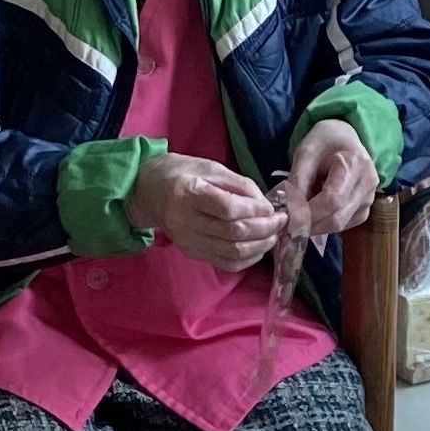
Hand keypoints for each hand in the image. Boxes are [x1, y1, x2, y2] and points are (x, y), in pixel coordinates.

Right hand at [130, 152, 283, 269]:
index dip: (256, 211)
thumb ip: (240, 185)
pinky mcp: (193, 253)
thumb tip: (266, 206)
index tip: (272, 207)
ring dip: (260, 246)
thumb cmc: (181, 173)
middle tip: (281, 222)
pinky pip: (226, 263)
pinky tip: (259, 247)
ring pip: (233, 253)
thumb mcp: (210, 167)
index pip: (229, 209)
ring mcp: (189, 241)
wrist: (149, 192)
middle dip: (265, 230)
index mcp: (188, 193)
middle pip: (234, 234)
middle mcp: (186, 222)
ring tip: (273, 235)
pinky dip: (248, 258)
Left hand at [288, 120, 379, 240]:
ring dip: (316, 227)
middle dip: (310, 225)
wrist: (345, 139)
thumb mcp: (306, 153)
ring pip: (340, 225)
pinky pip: (343, 225)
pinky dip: (325, 225)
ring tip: (299, 218)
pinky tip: (314, 214)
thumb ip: (298, 182)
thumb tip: (290, 213)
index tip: (287, 220)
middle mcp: (367, 184)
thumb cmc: (325, 142)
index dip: (309, 214)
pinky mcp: (365, 210)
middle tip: (287, 227)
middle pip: (337, 218)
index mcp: (355, 164)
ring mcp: (369, 199)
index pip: (332, 200)